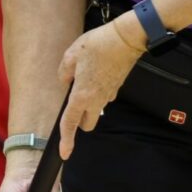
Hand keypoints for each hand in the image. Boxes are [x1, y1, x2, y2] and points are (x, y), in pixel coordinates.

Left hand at [56, 16, 144, 157]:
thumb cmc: (99, 44)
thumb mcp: (72, 54)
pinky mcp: (117, 88)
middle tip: (73, 103)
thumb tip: (66, 81)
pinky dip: (98, 92)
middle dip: (79, 121)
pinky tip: (96, 74)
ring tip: (84, 80)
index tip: (64, 154)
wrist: (127, 38)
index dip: (66, 140)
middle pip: (87, 124)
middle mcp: (96, 100)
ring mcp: (109, 95)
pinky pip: (104, 97)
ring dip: (89, 104)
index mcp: (81, 95)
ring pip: (96, 111)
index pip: (70, 122)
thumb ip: (64, 72)